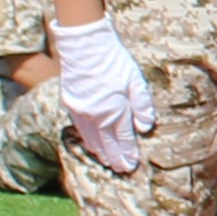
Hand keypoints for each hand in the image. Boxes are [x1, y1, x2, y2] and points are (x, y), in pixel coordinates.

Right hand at [51, 18, 157, 174]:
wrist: (84, 45)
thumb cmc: (113, 60)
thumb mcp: (135, 80)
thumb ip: (142, 105)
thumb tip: (145, 127)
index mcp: (114, 110)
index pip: (124, 139)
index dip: (129, 153)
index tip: (132, 165)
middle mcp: (96, 116)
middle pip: (107, 144)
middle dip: (116, 158)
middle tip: (122, 170)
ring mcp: (81, 112)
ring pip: (92, 140)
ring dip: (101, 153)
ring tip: (109, 163)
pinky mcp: (71, 105)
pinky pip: (81, 130)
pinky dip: (88, 141)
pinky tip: (93, 146)